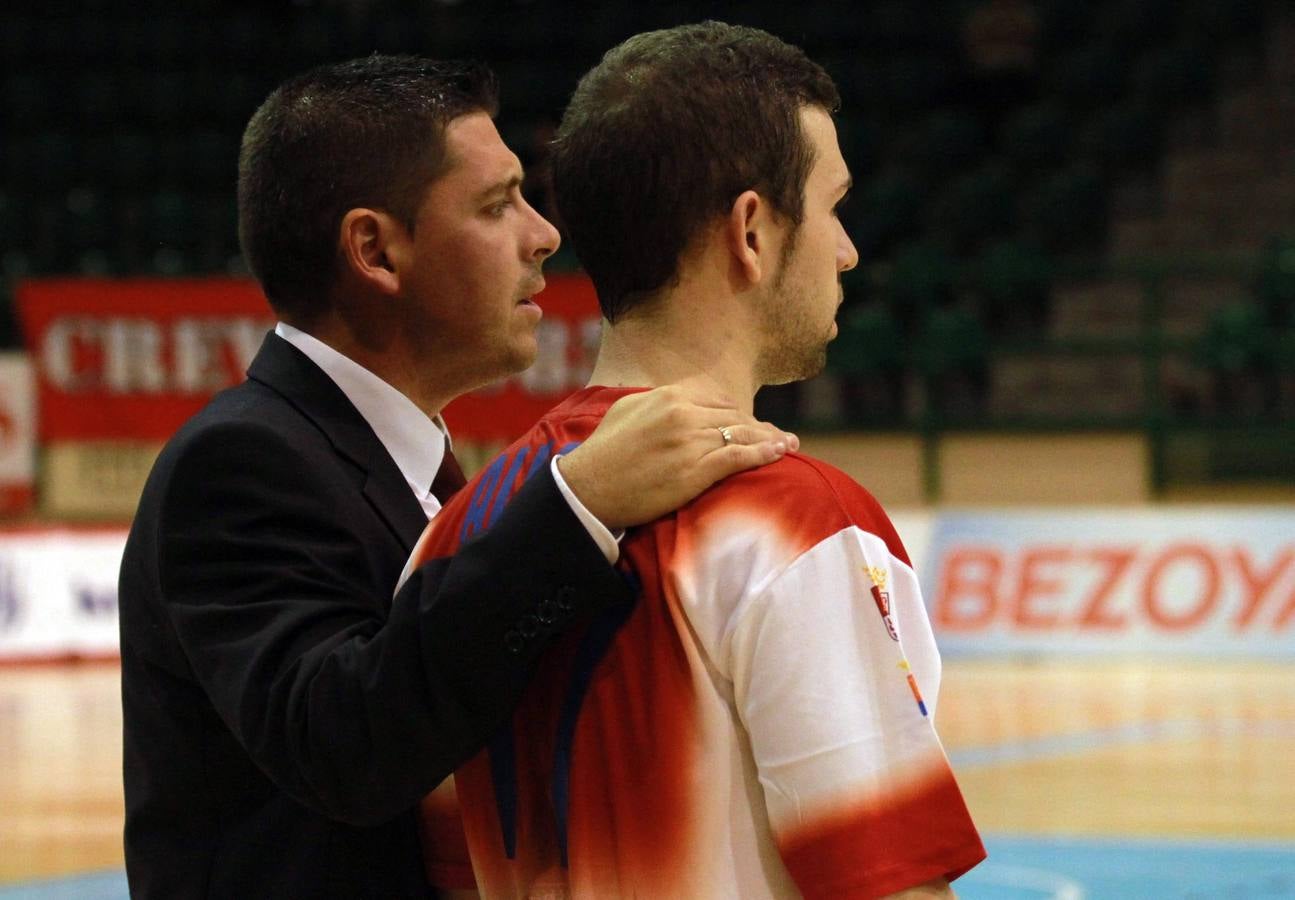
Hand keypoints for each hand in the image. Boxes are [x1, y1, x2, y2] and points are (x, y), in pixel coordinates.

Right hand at [556, 382, 797, 528]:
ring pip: (743, 434)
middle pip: (735, 416)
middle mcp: (683, 413)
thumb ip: (656, 401)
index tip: (752, 423)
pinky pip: (739, 456)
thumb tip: (675, 399)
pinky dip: (765, 453)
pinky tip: (781, 454)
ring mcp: (691, 441)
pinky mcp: (695, 470)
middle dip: (760, 426)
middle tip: (780, 437)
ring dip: (771, 439)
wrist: (588, 489)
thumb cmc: (604, 454)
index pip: (718, 399)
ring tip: (790, 444)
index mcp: (669, 395)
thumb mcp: (628, 411)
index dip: (738, 413)